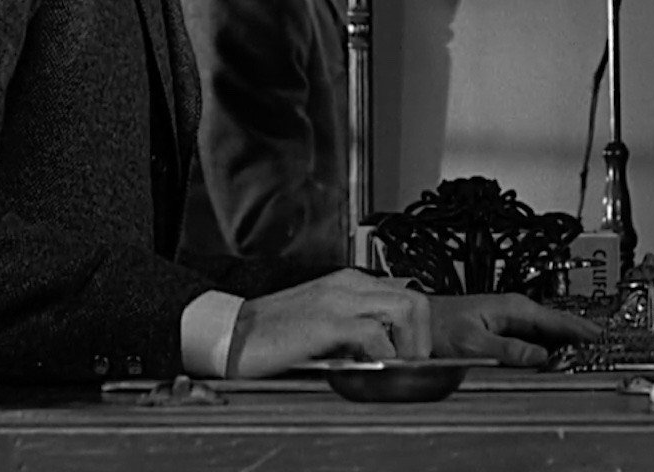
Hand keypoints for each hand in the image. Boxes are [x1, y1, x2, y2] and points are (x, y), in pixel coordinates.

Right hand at [227, 269, 429, 377]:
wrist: (229, 332)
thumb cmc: (270, 333)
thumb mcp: (320, 324)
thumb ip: (351, 329)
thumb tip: (384, 351)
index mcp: (346, 283)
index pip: (404, 296)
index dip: (419, 329)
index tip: (416, 356)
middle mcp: (347, 285)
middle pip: (414, 299)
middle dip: (423, 337)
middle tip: (414, 366)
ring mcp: (337, 300)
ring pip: (405, 309)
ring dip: (411, 344)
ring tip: (401, 368)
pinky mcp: (326, 322)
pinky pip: (374, 333)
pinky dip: (384, 355)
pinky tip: (374, 370)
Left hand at [429, 293, 602, 366]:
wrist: (419, 322)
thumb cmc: (441, 327)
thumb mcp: (476, 343)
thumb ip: (510, 351)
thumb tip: (541, 357)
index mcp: (514, 308)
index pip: (556, 320)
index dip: (580, 330)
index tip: (600, 337)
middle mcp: (515, 310)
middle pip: (556, 324)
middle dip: (579, 333)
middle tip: (602, 344)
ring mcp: (510, 319)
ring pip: (547, 331)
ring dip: (565, 340)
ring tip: (587, 349)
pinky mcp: (504, 329)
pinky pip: (535, 337)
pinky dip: (549, 344)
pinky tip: (557, 353)